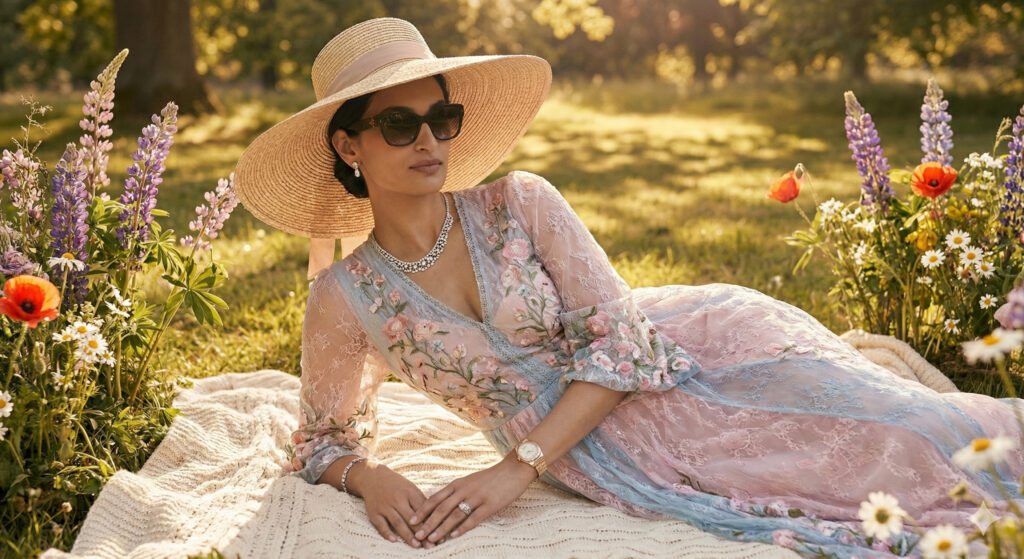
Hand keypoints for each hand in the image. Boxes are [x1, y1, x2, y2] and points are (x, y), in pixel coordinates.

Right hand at [351, 463, 436, 548]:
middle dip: (421, 532)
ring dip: (408, 536)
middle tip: (430, 544)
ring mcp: (385, 506)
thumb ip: (421, 502)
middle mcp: (397, 499)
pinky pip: (380, 525)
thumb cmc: (397, 485)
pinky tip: (395, 541)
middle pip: (411, 518)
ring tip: (417, 546)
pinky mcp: (374, 513)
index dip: (431, 521)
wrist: (373, 477)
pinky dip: (387, 533)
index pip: (422, 508)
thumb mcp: (411, 488)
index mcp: (409, 491)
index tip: (438, 533)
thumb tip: (435, 518)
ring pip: (398, 523)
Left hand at [410, 455, 536, 544]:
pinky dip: (463, 528)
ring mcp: (477, 497)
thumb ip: (457, 491)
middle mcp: (464, 490)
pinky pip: (474, 518)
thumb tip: (443, 505)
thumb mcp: (470, 481)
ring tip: (431, 539)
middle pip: (441, 508)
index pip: (435, 498)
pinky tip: (454, 536)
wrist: (514, 469)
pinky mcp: (490, 504)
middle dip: (427, 523)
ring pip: (454, 514)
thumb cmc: (492, 477)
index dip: (422, 510)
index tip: (411, 521)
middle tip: (416, 535)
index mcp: (458, 484)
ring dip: (441, 528)